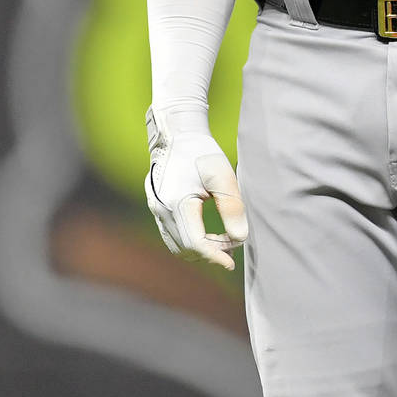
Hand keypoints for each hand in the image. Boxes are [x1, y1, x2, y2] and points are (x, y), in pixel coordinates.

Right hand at [145, 104, 247, 270]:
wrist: (176, 134)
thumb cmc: (201, 151)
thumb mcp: (222, 176)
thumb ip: (232, 207)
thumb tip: (240, 238)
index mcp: (178, 204)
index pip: (196, 244)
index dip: (215, 257)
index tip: (232, 263)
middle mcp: (162, 210)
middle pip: (185, 248)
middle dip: (210, 253)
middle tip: (232, 245)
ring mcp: (156, 209)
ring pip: (176, 244)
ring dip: (199, 248)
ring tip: (223, 239)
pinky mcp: (157, 206)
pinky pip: (172, 234)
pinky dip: (189, 240)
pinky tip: (208, 233)